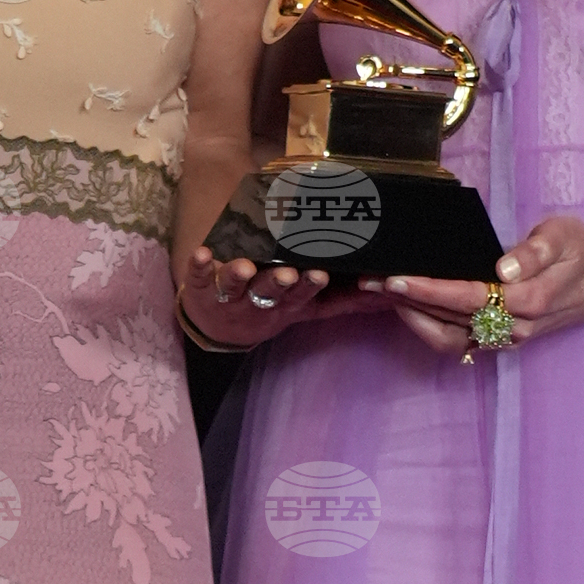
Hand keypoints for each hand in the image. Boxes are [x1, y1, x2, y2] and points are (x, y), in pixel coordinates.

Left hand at [177, 246, 328, 350]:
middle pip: (269, 293)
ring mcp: (228, 297)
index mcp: (284, 305)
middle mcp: (257, 303)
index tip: (320, 274)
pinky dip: (199, 266)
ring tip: (243, 265)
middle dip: (278, 283)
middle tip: (288, 274)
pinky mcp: (200, 289)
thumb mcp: (305, 311)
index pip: (300, 296)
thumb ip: (342, 302)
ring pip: (234, 287)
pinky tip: (202, 252)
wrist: (217, 331)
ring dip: (238, 275)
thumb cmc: (269, 310)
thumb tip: (386, 295)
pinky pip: (197, 278)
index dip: (309, 286)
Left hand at [368, 213, 583, 357]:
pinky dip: (427, 326)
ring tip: (380, 293)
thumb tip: (504, 270)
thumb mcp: (565, 236)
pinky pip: (455, 342)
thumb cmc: (578, 253)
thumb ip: (537, 251)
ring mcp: (503, 339)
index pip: (467, 297)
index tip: (397, 278)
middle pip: (449, 320)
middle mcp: (512, 327)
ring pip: (447, 337)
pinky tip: (405, 305)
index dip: (429, 290)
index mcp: (528, 301)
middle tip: (368, 280)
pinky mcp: (496, 341)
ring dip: (411, 317)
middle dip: (407, 302)